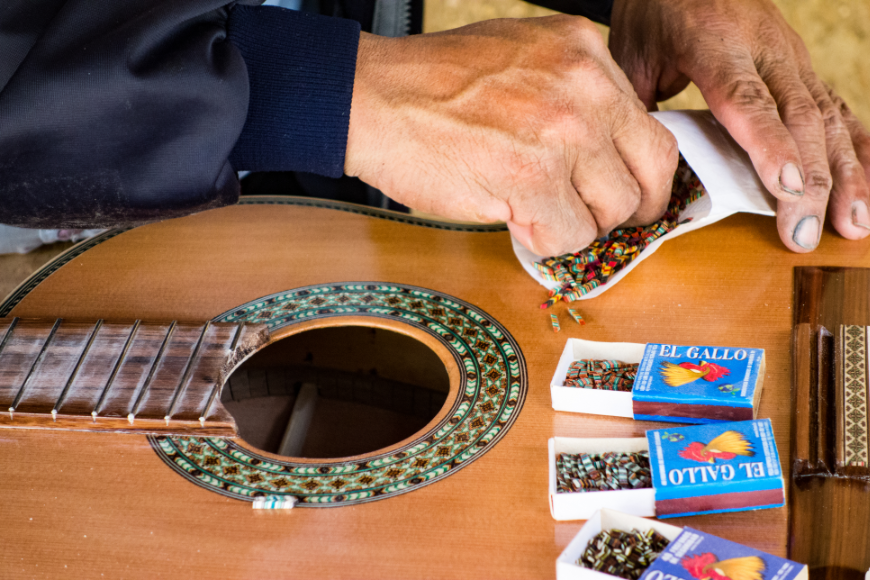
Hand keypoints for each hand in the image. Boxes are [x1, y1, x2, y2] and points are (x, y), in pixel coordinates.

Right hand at [345, 16, 677, 256]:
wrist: (375, 97)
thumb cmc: (435, 82)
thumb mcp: (523, 54)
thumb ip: (573, 90)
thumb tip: (606, 146)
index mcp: (586, 52)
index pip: (650, 130)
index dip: (640, 173)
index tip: (628, 192)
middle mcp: (585, 88)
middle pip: (648, 175)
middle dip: (625, 209)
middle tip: (595, 218)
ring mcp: (561, 134)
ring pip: (611, 212)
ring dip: (576, 224)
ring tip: (533, 209)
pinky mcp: (531, 180)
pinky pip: (568, 237)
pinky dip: (544, 241)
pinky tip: (513, 218)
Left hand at [609, 0, 869, 251]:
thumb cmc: (655, 13)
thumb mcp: (633, 55)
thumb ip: (640, 108)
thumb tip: (643, 169)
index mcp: (714, 42)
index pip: (747, 98)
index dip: (769, 144)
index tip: (786, 186)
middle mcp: (765, 47)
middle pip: (797, 117)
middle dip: (808, 183)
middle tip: (806, 235)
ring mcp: (792, 55)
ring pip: (827, 116)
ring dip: (845, 174)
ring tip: (853, 224)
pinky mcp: (803, 65)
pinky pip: (837, 107)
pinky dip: (858, 147)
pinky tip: (868, 187)